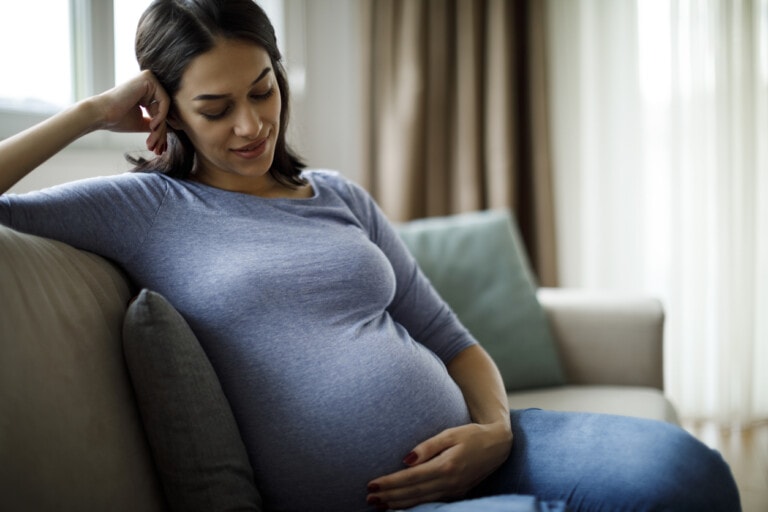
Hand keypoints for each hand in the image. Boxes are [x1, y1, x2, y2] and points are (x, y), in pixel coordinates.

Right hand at [92, 70, 170, 154]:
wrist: (101, 114)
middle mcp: (149, 82)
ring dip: (160, 127)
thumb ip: (157, 123)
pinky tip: (152, 126)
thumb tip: (172, 128)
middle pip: (165, 110)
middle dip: (161, 132)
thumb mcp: (143, 122)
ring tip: (152, 141)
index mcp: (147, 92)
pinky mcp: (149, 78)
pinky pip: (164, 101)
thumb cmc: (118, 119)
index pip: (162, 111)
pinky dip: (161, 116)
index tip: (161, 147)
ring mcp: (149, 78)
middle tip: (157, 149)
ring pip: (166, 107)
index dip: (162, 130)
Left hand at [366, 422, 511, 509]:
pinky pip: (430, 502)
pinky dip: (413, 505)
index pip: (411, 478)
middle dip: (389, 497)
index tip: (371, 484)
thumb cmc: (472, 434)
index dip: (390, 483)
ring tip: (378, 504)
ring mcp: (454, 490)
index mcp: (446, 466)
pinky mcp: (456, 493)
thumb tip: (406, 459)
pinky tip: (400, 506)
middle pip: (413, 493)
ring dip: (398, 504)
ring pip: (420, 501)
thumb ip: (428, 446)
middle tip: (369, 498)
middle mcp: (450, 482)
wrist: (499, 445)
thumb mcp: (450, 433)